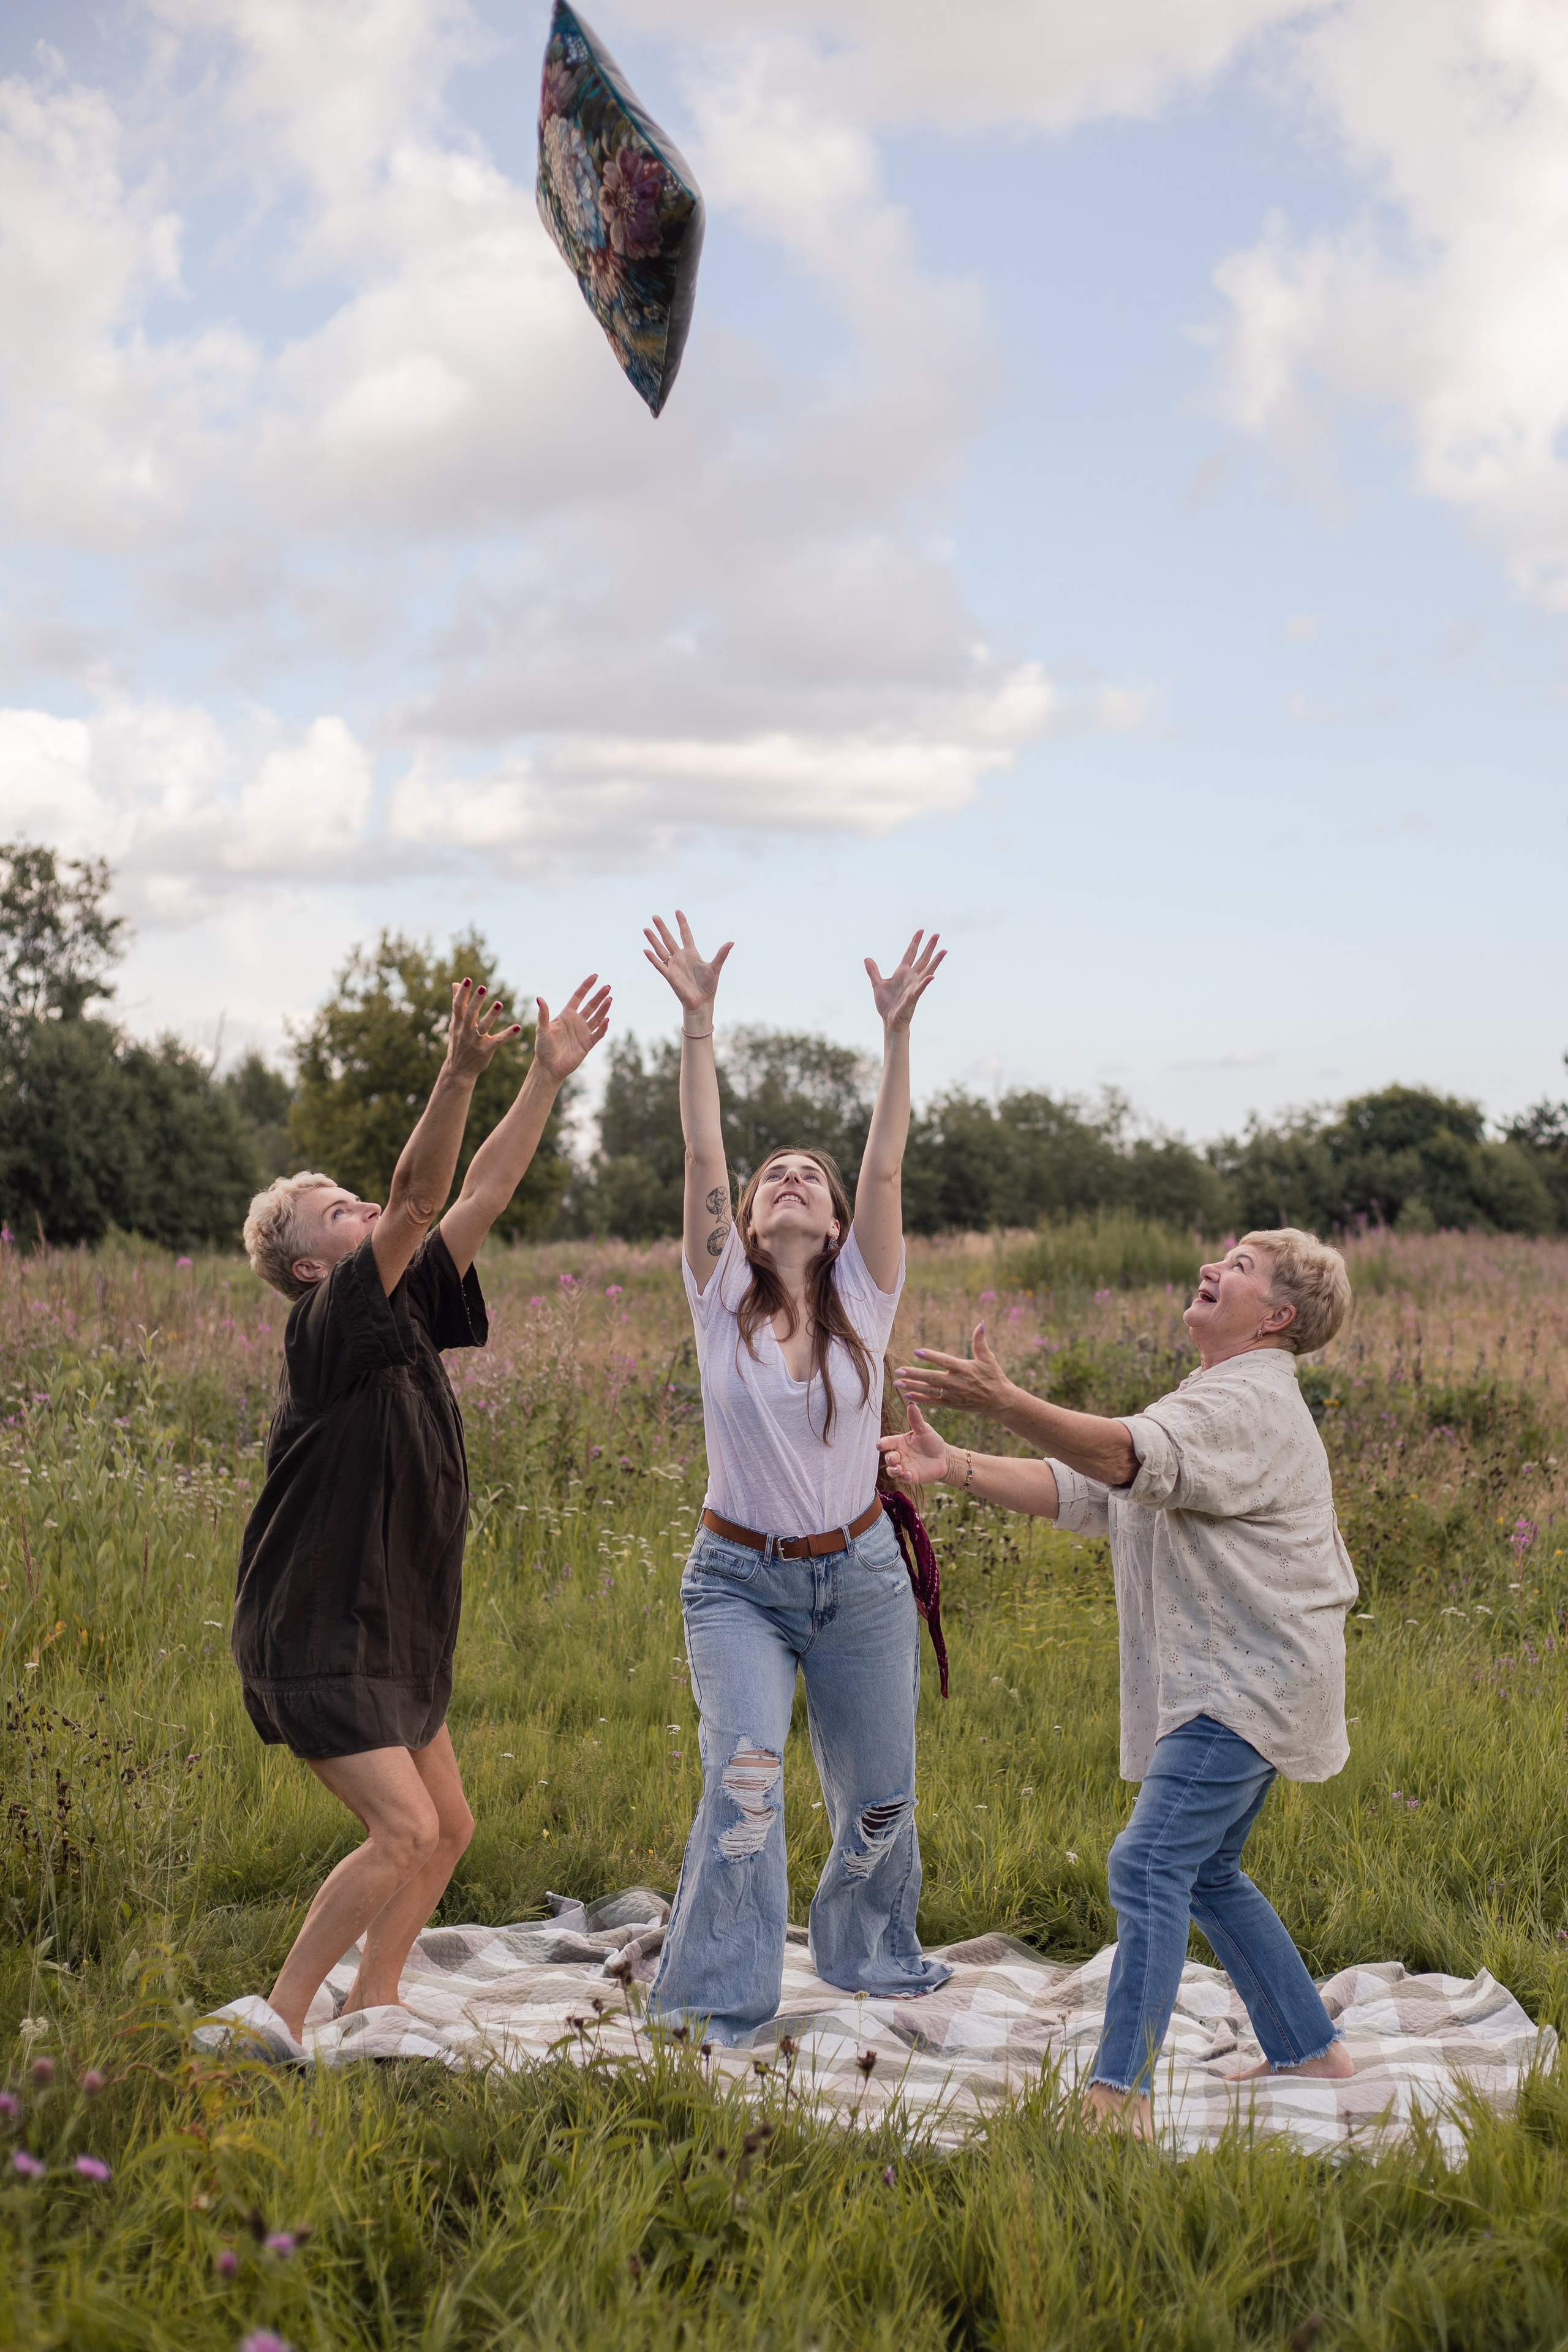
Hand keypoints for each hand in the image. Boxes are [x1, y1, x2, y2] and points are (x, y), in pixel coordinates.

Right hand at [444, 977, 521, 1082]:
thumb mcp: (455, 1024)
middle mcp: (465, 1031)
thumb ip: (458, 1004)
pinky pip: (498, 1041)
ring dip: (491, 1015)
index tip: (467, 980)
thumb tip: (456, 983)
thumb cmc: (458, 1043)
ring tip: (499, 1003)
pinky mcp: (486, 1050)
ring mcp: (475, 1041)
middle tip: (483, 988)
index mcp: (457, 1024)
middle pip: (470, 1014)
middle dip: (476, 1001)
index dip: (462, 993)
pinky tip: (517, 1027)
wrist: (459, 1069)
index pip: (458, 1006)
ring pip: (484, 1026)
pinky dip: (508, 1034)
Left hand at [533, 975, 612, 1083]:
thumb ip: (543, 1014)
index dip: (586, 986)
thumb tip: (539, 998)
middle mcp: (576, 1022)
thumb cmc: (543, 1048)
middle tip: (607, 987)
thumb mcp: (542, 1029)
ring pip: (597, 1018)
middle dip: (599, 996)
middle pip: (591, 1005)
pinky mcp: (588, 1044)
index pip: (578, 997)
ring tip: (609, 999)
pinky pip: (598, 1034)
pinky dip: (603, 1027)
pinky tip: (606, 1019)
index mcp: (566, 1015)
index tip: (595, 977)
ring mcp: (583, 1033)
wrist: (548, 1067)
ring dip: (603, 1009)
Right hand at [643, 910, 732, 1019]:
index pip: (685, 934)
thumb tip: (731, 942)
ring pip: (661, 950)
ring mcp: (674, 966)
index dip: (682, 923)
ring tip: (646, 929)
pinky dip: (653, 959)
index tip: (677, 911)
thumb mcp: (715, 967)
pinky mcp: (670, 976)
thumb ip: (721, 954)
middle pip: (669, 939)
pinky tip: (646, 950)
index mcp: (692, 953)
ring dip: (653, 940)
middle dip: (662, 928)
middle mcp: (680, 957)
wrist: (702, 1002)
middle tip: (654, 916)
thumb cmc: (708, 986)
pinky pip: (660, 966)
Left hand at [865, 928, 944, 1033]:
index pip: (910, 953)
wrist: (889, 1020)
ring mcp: (914, 986)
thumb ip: (873, 971)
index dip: (915, 942)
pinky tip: (932, 977)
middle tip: (937, 934)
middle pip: (922, 959)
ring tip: (944, 951)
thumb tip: (867, 958)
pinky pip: (920, 989)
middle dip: (929, 947)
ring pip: (927, 971)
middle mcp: (910, 977)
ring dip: (935, 961)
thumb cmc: (886, 1004)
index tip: (921, 930)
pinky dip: (925, 983)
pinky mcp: (913, 997)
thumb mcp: (877, 984)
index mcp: (902, 972)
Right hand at [877, 1402, 948, 1484]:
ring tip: (898, 1469)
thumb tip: (911, 1403)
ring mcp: (904, 1466)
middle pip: (888, 1457)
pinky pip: (904, 1479)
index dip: (882, 1443)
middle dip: (889, 1458)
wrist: (945, 1457)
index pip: (887, 1442)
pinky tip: (909, 1475)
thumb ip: (916, 1419)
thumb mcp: (924, 1430)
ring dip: (893, 1470)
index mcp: (900, 1442)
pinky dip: (904, 1477)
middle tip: (893, 1458)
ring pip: (892, 1470)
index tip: (879, 1445)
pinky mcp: (911, 1477)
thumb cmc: (932, 1442)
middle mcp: (900, 1455)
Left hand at [894, 1322, 1014, 1421]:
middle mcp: (957, 1383)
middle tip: (899, 1370)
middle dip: (914, 1374)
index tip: (916, 1351)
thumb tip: (981, 1323)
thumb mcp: (988, 1358)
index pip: (945, 1361)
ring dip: (913, 1387)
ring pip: (930, 1391)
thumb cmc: (993, 1376)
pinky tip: (907, 1395)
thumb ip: (980, 1341)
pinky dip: (921, 1399)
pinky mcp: (952, 1404)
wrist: (999, 1400)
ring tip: (897, 1383)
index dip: (931, 1357)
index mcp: (965, 1369)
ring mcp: (954, 1395)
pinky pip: (934, 1402)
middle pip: (932, 1378)